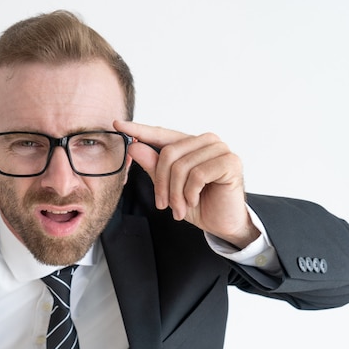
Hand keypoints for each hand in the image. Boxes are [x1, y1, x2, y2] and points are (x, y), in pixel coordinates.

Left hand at [114, 120, 259, 247]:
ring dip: (176, 193)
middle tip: (163, 205)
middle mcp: (206, 141)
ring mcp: (220, 149)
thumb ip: (153, 167)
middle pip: (168, 154)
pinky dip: (191, 193)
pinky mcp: (231, 161)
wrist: (223, 223)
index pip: (161, 133)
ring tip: (180, 208)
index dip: (139, 129)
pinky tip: (194, 201)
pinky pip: (197, 175)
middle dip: (161, 184)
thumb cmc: (198, 203)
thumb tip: (134, 147)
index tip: (117, 124)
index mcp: (190, 143)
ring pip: (181, 166)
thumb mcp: (168, 187)